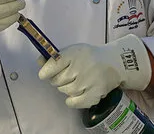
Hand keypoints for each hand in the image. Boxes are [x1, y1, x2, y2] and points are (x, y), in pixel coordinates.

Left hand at [37, 34, 152, 108]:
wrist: (114, 63)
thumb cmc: (89, 57)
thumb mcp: (73, 51)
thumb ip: (55, 57)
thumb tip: (39, 61)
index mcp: (74, 54)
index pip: (52, 65)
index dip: (46, 71)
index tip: (44, 74)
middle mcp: (80, 67)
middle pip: (56, 80)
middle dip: (58, 79)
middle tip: (67, 75)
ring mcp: (88, 82)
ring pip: (65, 91)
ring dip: (66, 88)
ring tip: (76, 81)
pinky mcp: (95, 94)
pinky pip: (75, 102)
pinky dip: (72, 100)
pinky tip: (76, 94)